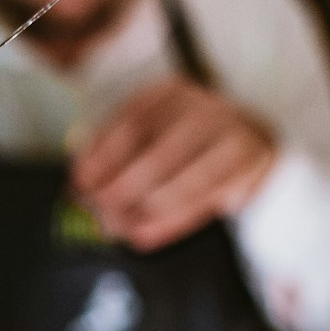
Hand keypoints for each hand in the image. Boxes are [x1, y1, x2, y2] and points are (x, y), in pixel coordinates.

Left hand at [70, 76, 276, 251]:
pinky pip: (203, 202)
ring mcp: (230, 137)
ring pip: (184, 183)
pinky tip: (143, 236)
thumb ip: (115, 151)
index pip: (132, 123)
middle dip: (124, 189)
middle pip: (159, 154)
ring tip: (120, 228)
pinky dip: (170, 224)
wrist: (249, 142)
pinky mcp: (246, 167)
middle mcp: (203, 110)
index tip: (80, 182)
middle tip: (100, 210)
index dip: (102, 156)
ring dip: (146, 212)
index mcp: (171, 94)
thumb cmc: (184, 143)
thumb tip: (83, 181)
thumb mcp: (149, 133)